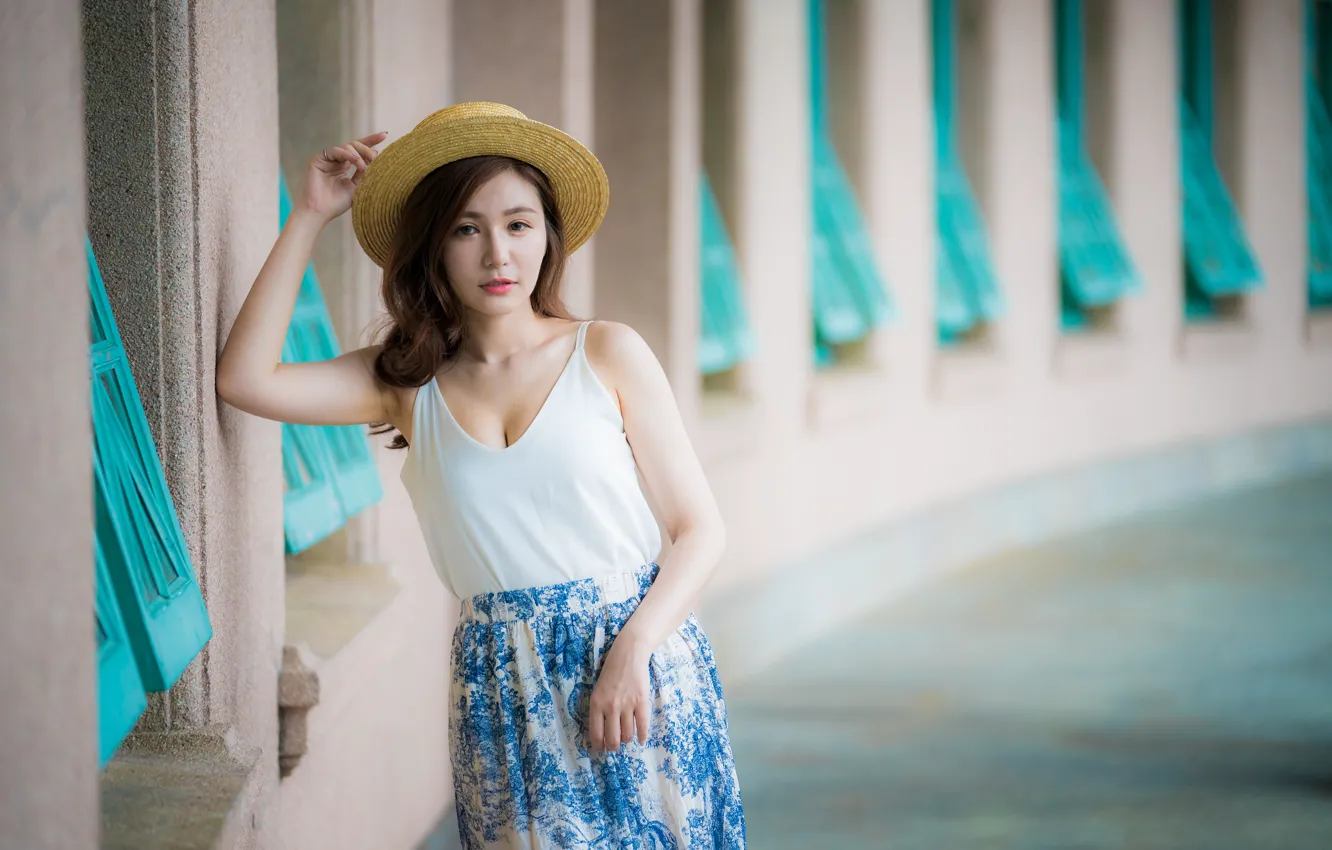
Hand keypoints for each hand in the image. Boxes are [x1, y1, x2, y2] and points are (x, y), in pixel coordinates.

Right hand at [296, 131, 388, 223]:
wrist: (319, 212)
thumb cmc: (336, 204)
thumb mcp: (357, 187)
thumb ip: (366, 173)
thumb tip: (378, 159)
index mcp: (344, 166)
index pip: (359, 151)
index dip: (371, 142)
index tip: (385, 135)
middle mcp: (336, 160)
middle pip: (355, 145)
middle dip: (368, 149)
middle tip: (376, 156)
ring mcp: (327, 158)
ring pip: (347, 146)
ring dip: (359, 154)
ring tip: (364, 166)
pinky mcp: (318, 158)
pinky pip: (336, 150)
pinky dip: (347, 154)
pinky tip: (356, 161)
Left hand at [587, 637, 651, 752]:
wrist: (628, 655)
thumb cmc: (611, 672)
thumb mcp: (598, 691)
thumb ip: (599, 710)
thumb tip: (602, 733)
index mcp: (596, 704)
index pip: (596, 734)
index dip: (599, 746)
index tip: (601, 749)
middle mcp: (610, 707)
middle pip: (612, 739)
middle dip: (613, 747)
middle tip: (615, 747)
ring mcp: (627, 705)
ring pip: (627, 735)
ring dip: (627, 740)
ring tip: (626, 738)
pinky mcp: (642, 702)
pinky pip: (642, 726)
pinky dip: (642, 736)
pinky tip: (641, 739)